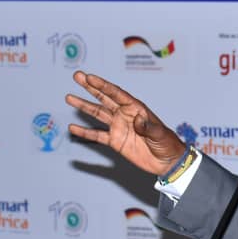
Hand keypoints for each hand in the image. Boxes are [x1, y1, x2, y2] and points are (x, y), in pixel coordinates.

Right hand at [66, 71, 186, 175]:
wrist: (167, 162)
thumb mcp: (160, 134)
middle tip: (77, 76)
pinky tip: (73, 128)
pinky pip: (97, 135)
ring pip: (98, 113)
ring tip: (69, 97)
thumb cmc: (168, 144)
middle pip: (104, 98)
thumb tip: (137, 120)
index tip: (89, 77)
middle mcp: (125, 114)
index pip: (116, 94)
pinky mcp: (116, 141)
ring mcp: (119, 127)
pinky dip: (85, 132)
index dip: (102, 85)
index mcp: (136, 108)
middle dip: (90, 87)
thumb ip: (148, 127)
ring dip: (84, 106)